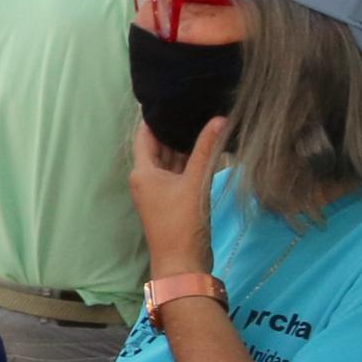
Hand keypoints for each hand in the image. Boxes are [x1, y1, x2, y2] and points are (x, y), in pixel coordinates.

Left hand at [132, 116, 229, 276]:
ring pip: (172, 160)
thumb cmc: (182, 223)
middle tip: (194, 105)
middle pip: (159, 146)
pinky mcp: (174, 200)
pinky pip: (181, 174)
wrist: (183, 264)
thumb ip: (207, 149)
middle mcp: (147, 179)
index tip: (171, 98)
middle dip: (175, 129)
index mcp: (142, 172)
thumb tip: (219, 118)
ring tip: (204, 120)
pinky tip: (208, 148)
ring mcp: (160, 191)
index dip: (156, 117)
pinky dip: (191, 162)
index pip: (145, 135)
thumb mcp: (196, 182)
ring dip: (186, 146)